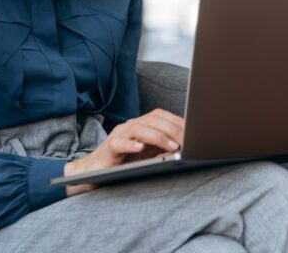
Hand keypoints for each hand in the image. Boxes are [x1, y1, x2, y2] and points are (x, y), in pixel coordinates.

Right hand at [63, 108, 183, 196]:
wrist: (95, 171)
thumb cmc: (123, 162)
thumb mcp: (147, 154)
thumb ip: (161, 148)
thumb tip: (185, 148)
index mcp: (141, 124)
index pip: (161, 116)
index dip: (177, 121)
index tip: (193, 131)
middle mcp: (130, 126)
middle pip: (153, 120)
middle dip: (172, 129)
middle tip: (186, 142)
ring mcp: (119, 135)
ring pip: (138, 128)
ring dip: (157, 136)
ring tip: (171, 146)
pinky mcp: (109, 148)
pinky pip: (119, 143)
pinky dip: (130, 145)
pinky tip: (141, 149)